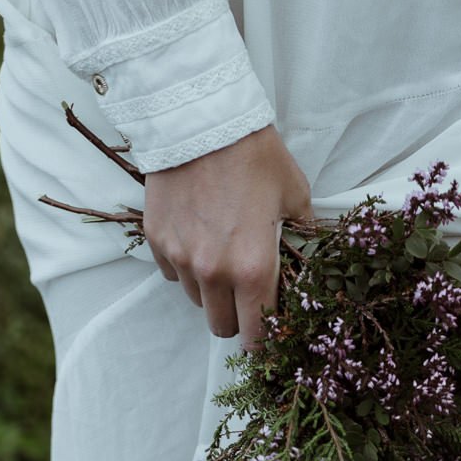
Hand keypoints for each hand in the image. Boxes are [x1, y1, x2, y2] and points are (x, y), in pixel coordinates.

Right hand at [142, 124, 313, 350]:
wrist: (202, 119)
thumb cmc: (255, 155)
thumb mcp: (294, 195)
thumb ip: (299, 235)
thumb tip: (304, 256)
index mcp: (253, 269)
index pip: (256, 334)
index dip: (263, 341)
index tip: (266, 336)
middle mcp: (213, 272)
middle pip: (220, 326)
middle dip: (235, 319)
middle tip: (245, 297)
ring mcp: (181, 258)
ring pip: (195, 300)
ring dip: (209, 290)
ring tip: (221, 257)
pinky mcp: (157, 240)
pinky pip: (172, 272)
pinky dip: (185, 265)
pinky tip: (198, 238)